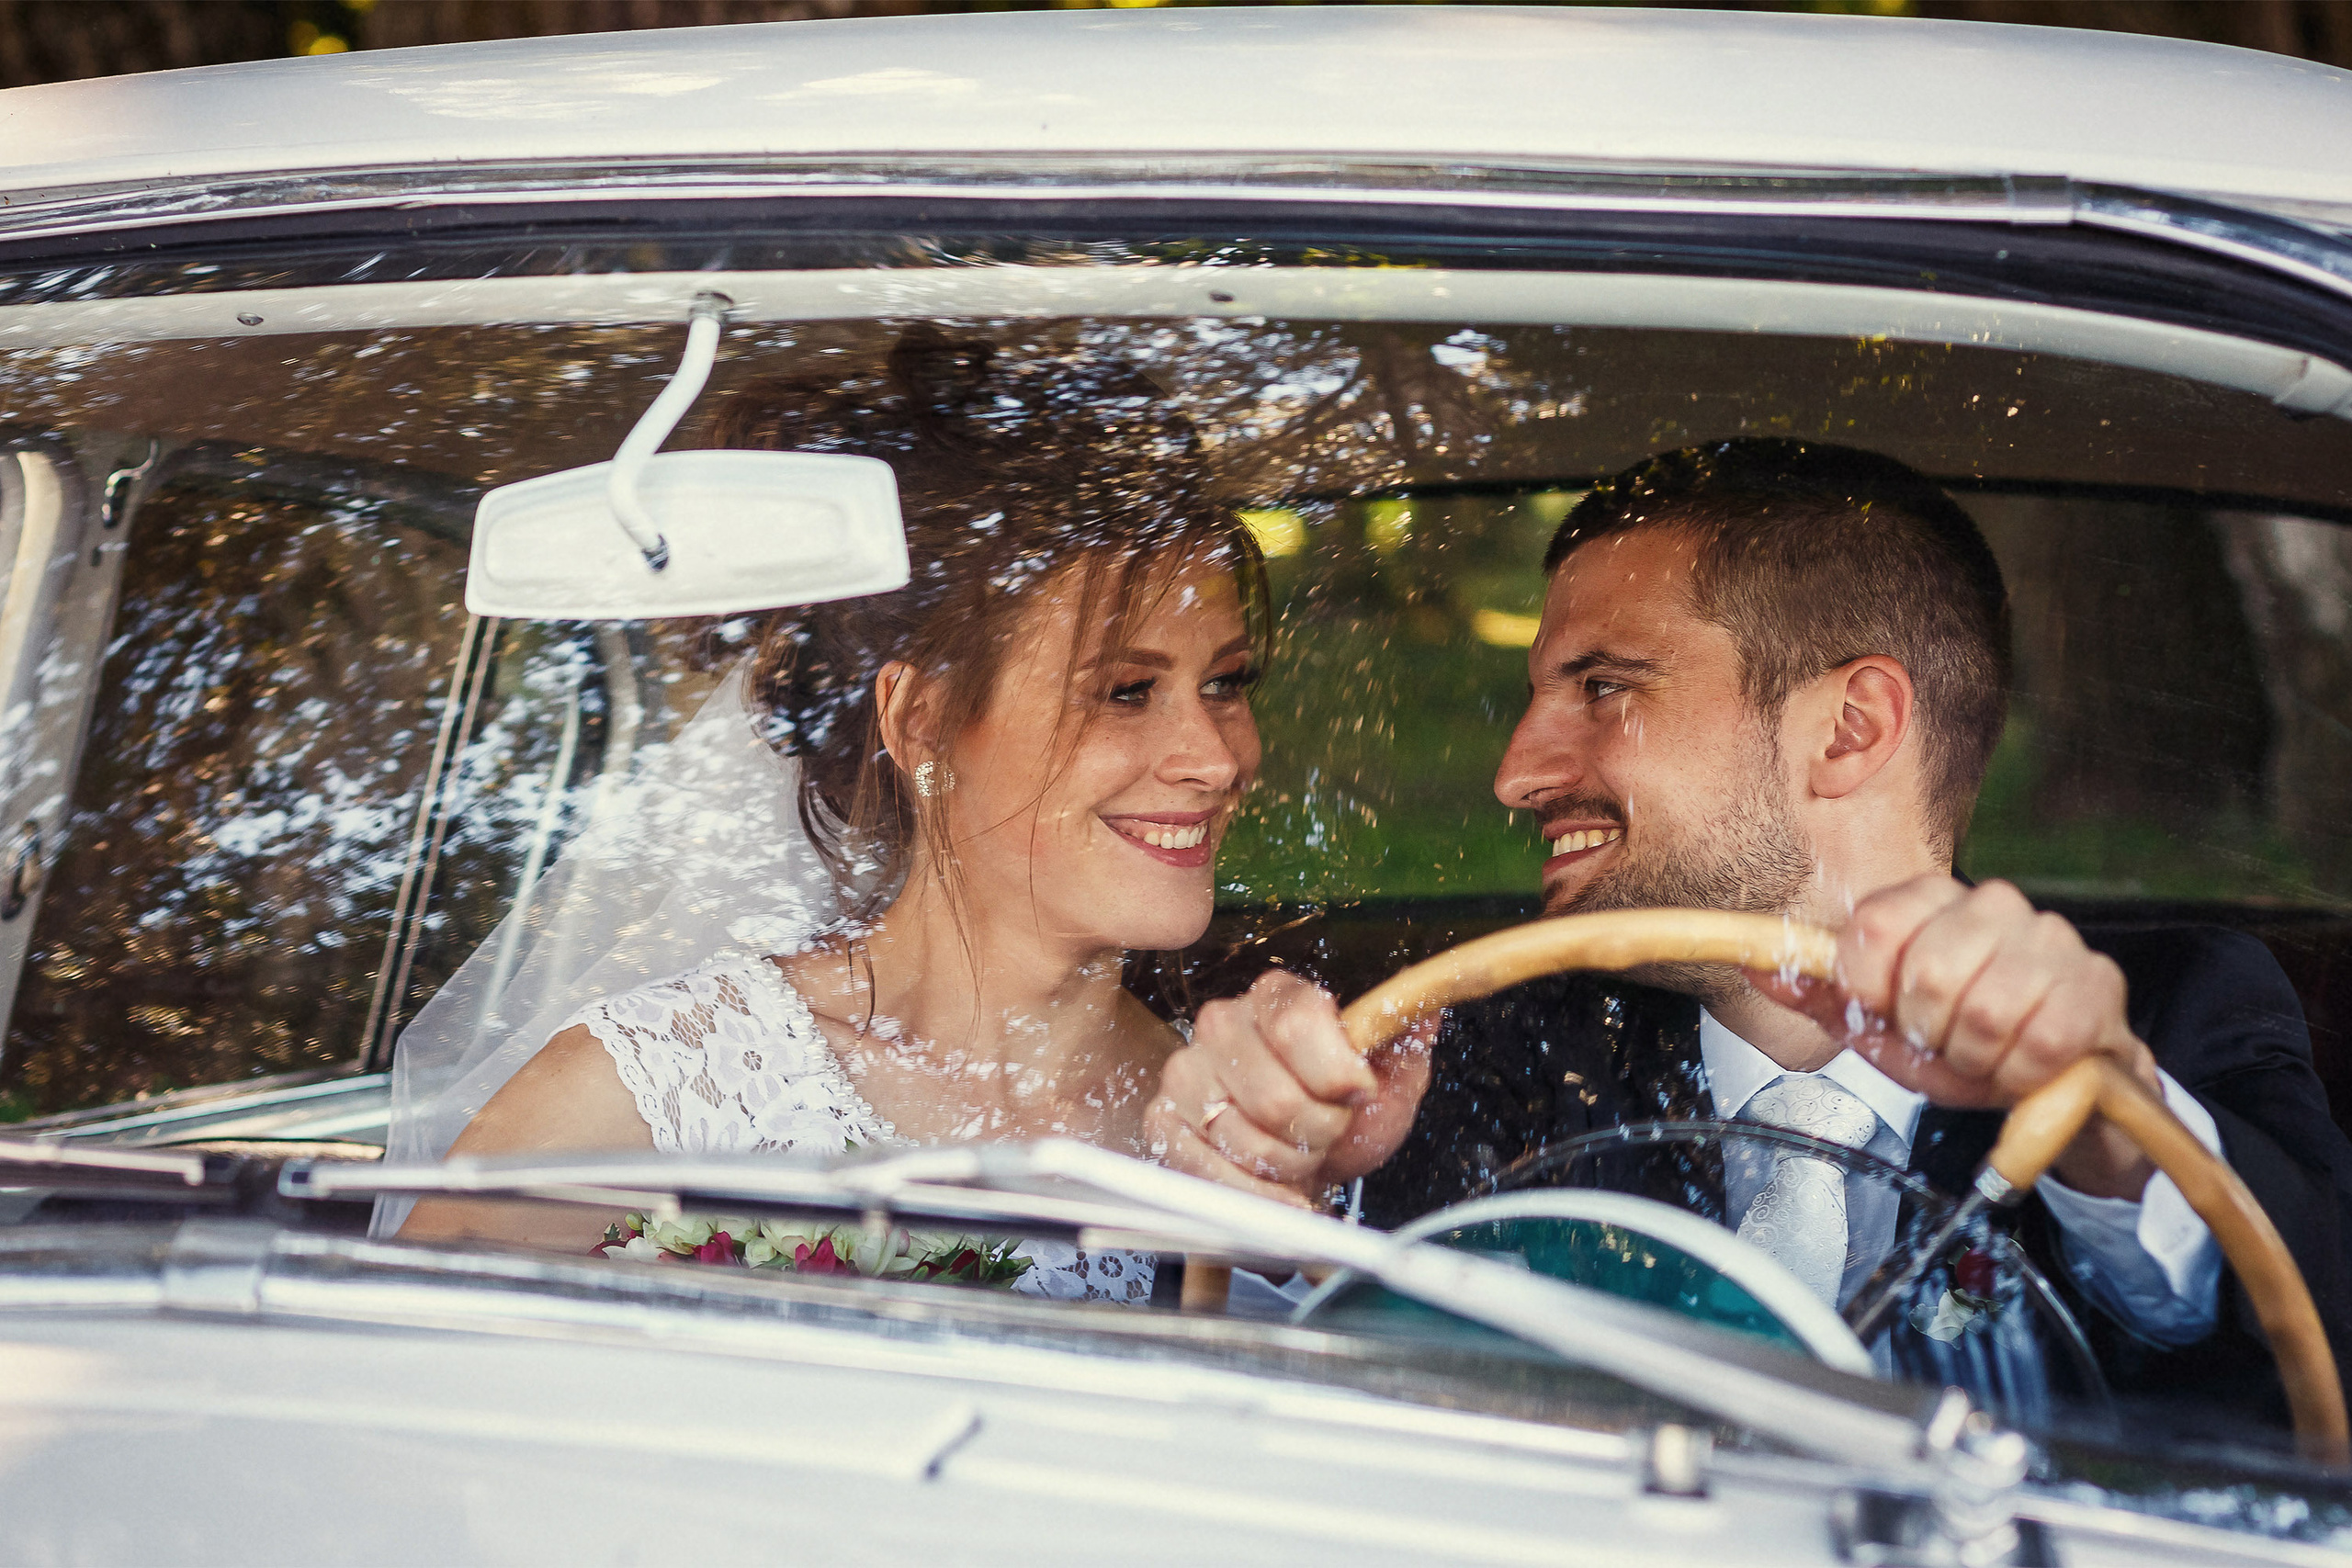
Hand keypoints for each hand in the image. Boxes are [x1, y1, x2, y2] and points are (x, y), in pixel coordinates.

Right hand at [1146, 971, 1433, 1206]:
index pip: (1296, 1023)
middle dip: (1319, 1132)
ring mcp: (1186, 1074)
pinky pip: (1204, 1171)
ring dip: (1289, 1165)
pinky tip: (1280, 1193)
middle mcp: (1222, 1025)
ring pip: (1244, 1140)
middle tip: (1330, 1133)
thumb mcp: (1391, 1074)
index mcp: (1277, 997)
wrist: (1307, 1156)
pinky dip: (1253, 1196)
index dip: (1337, 1072)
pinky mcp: (1164, 1123)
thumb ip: (1406, 1040)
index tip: (1359, 1094)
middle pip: (1274, 1094)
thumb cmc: (1345, 1112)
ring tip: (1301, 1155)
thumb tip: (1425, 1012)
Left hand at [1751, 874, 2163, 1199]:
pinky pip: (2043, 1040)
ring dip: (1976, 1058)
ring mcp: (2050, 937)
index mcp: (1929, 901)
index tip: (1884, 1014)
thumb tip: (1756, 967)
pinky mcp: (2096, 982)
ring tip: (1985, 1055)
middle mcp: (1992, 903)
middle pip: (1926, 975)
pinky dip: (2023, 1072)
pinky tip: (2026, 1065)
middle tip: (1944, 1043)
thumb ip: (1820, 993)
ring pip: (1985, 1010)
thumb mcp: (1880, 1024)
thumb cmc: (1962, 1042)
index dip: (1867, 990)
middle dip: (1927, 1034)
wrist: (2052, 1080)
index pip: (1872, 929)